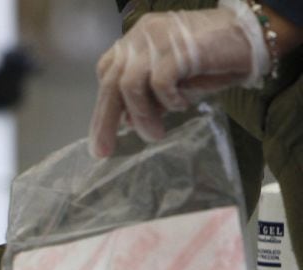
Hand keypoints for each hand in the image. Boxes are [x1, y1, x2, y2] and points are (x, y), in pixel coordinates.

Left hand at [89, 0, 267, 157]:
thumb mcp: (173, 81)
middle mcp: (141, 36)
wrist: (250, 36)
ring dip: (141, 116)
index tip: (103, 133)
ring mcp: (158, 39)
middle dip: (105, 121)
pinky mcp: (178, 48)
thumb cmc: (211, 59)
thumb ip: (148, 96)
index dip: (103, 104)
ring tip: (155, 134)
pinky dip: (167, 101)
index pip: (107, 72)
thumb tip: (127, 122)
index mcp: (136, 40)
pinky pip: (160, 83)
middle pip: (112, 82)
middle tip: (104, 150)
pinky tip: (181, 106)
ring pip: (130, 85)